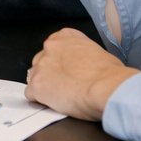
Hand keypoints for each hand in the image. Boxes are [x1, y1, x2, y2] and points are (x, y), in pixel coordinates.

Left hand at [24, 28, 138, 120]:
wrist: (106, 87)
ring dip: (45, 86)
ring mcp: (41, 66)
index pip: (54, 46)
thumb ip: (84, 55)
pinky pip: (31, 94)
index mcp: (66, 37)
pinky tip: (55, 104)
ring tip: (62, 96)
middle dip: (50, 73)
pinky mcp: (36, 85)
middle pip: (42, 61)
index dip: (60, 62)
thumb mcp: (99, 53)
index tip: (66, 70)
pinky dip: (40, 100)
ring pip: (35, 77)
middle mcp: (50, 47)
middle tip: (65, 85)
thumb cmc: (109, 74)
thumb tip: (85, 66)